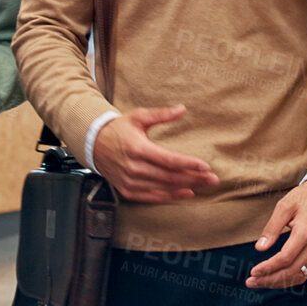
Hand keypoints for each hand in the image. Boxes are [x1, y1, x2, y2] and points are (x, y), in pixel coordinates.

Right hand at [91, 105, 218, 201]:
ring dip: (186, 187)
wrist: (93, 144)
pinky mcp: (127, 190)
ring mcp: (130, 181)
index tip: (205, 166)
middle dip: (194, 178)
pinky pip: (152, 197)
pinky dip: (170, 196)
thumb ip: (161, 114)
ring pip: (163, 188)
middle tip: (213, 178)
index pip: (168, 160)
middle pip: (169, 176)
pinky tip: (186, 193)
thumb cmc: (119, 129)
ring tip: (204, 184)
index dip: (188, 164)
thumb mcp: (139, 117)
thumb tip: (182, 109)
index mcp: (138, 149)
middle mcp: (134, 168)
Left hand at [246, 179, 306, 289]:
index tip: (253, 271)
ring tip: (259, 282)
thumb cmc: (303, 199)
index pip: (285, 258)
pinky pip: (304, 274)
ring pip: (298, 276)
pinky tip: (274, 279)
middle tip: (251, 281)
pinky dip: (288, 279)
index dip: (268, 268)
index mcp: (306, 233)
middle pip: (291, 272)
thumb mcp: (283, 207)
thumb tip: (259, 248)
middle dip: (269, 279)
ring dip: (278, 283)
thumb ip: (271, 228)